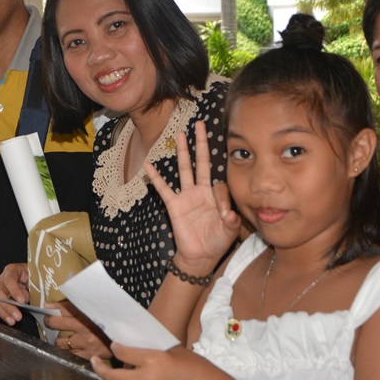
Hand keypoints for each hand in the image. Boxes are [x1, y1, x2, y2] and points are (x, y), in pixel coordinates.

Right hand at [0, 263, 29, 322]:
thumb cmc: (33, 277)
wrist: (32, 280)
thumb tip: (31, 299)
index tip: (21, 301)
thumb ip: (34, 287)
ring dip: (2, 312)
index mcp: (12, 270)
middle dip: (9, 306)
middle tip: (18, 316)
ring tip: (11, 321)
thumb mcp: (36, 279)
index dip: (15, 291)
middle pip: (0, 292)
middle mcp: (2, 279)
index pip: (10, 279)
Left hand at [44, 302, 111, 359]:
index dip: (50, 309)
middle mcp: (84, 328)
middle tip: (51, 323)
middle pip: (55, 324)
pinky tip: (72, 349)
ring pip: (61, 343)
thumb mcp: (94, 308)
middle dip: (50, 323)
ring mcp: (86, 343)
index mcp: (86, 313)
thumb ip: (72, 305)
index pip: (61, 308)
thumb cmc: (109, 319)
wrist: (127, 336)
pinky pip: (72, 355)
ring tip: (62, 339)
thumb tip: (49, 305)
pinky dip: (70, 352)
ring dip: (60, 341)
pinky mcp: (90, 356)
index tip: (47, 310)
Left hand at [93, 343, 216, 379]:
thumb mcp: (170, 349)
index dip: (114, 347)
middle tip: (96, 362)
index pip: (123, 353)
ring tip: (104, 377)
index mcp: (153, 360)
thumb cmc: (192, 365)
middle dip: (99, 368)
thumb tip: (129, 347)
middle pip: (112, 377)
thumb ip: (148, 350)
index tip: (113, 345)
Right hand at [146, 121, 239, 272]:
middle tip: (201, 124)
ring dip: (183, 152)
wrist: (200, 255)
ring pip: (184, 169)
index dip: (223, 198)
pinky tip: (148, 166)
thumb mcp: (229, 230)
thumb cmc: (216, 241)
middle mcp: (201, 190)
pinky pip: (163, 189)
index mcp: (216, 195)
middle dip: (202, 144)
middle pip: (201, 162)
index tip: (225, 215)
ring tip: (180, 134)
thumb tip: (229, 213)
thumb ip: (231, 220)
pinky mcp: (174, 205)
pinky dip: (156, 178)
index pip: (220, 183)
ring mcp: (186, 196)